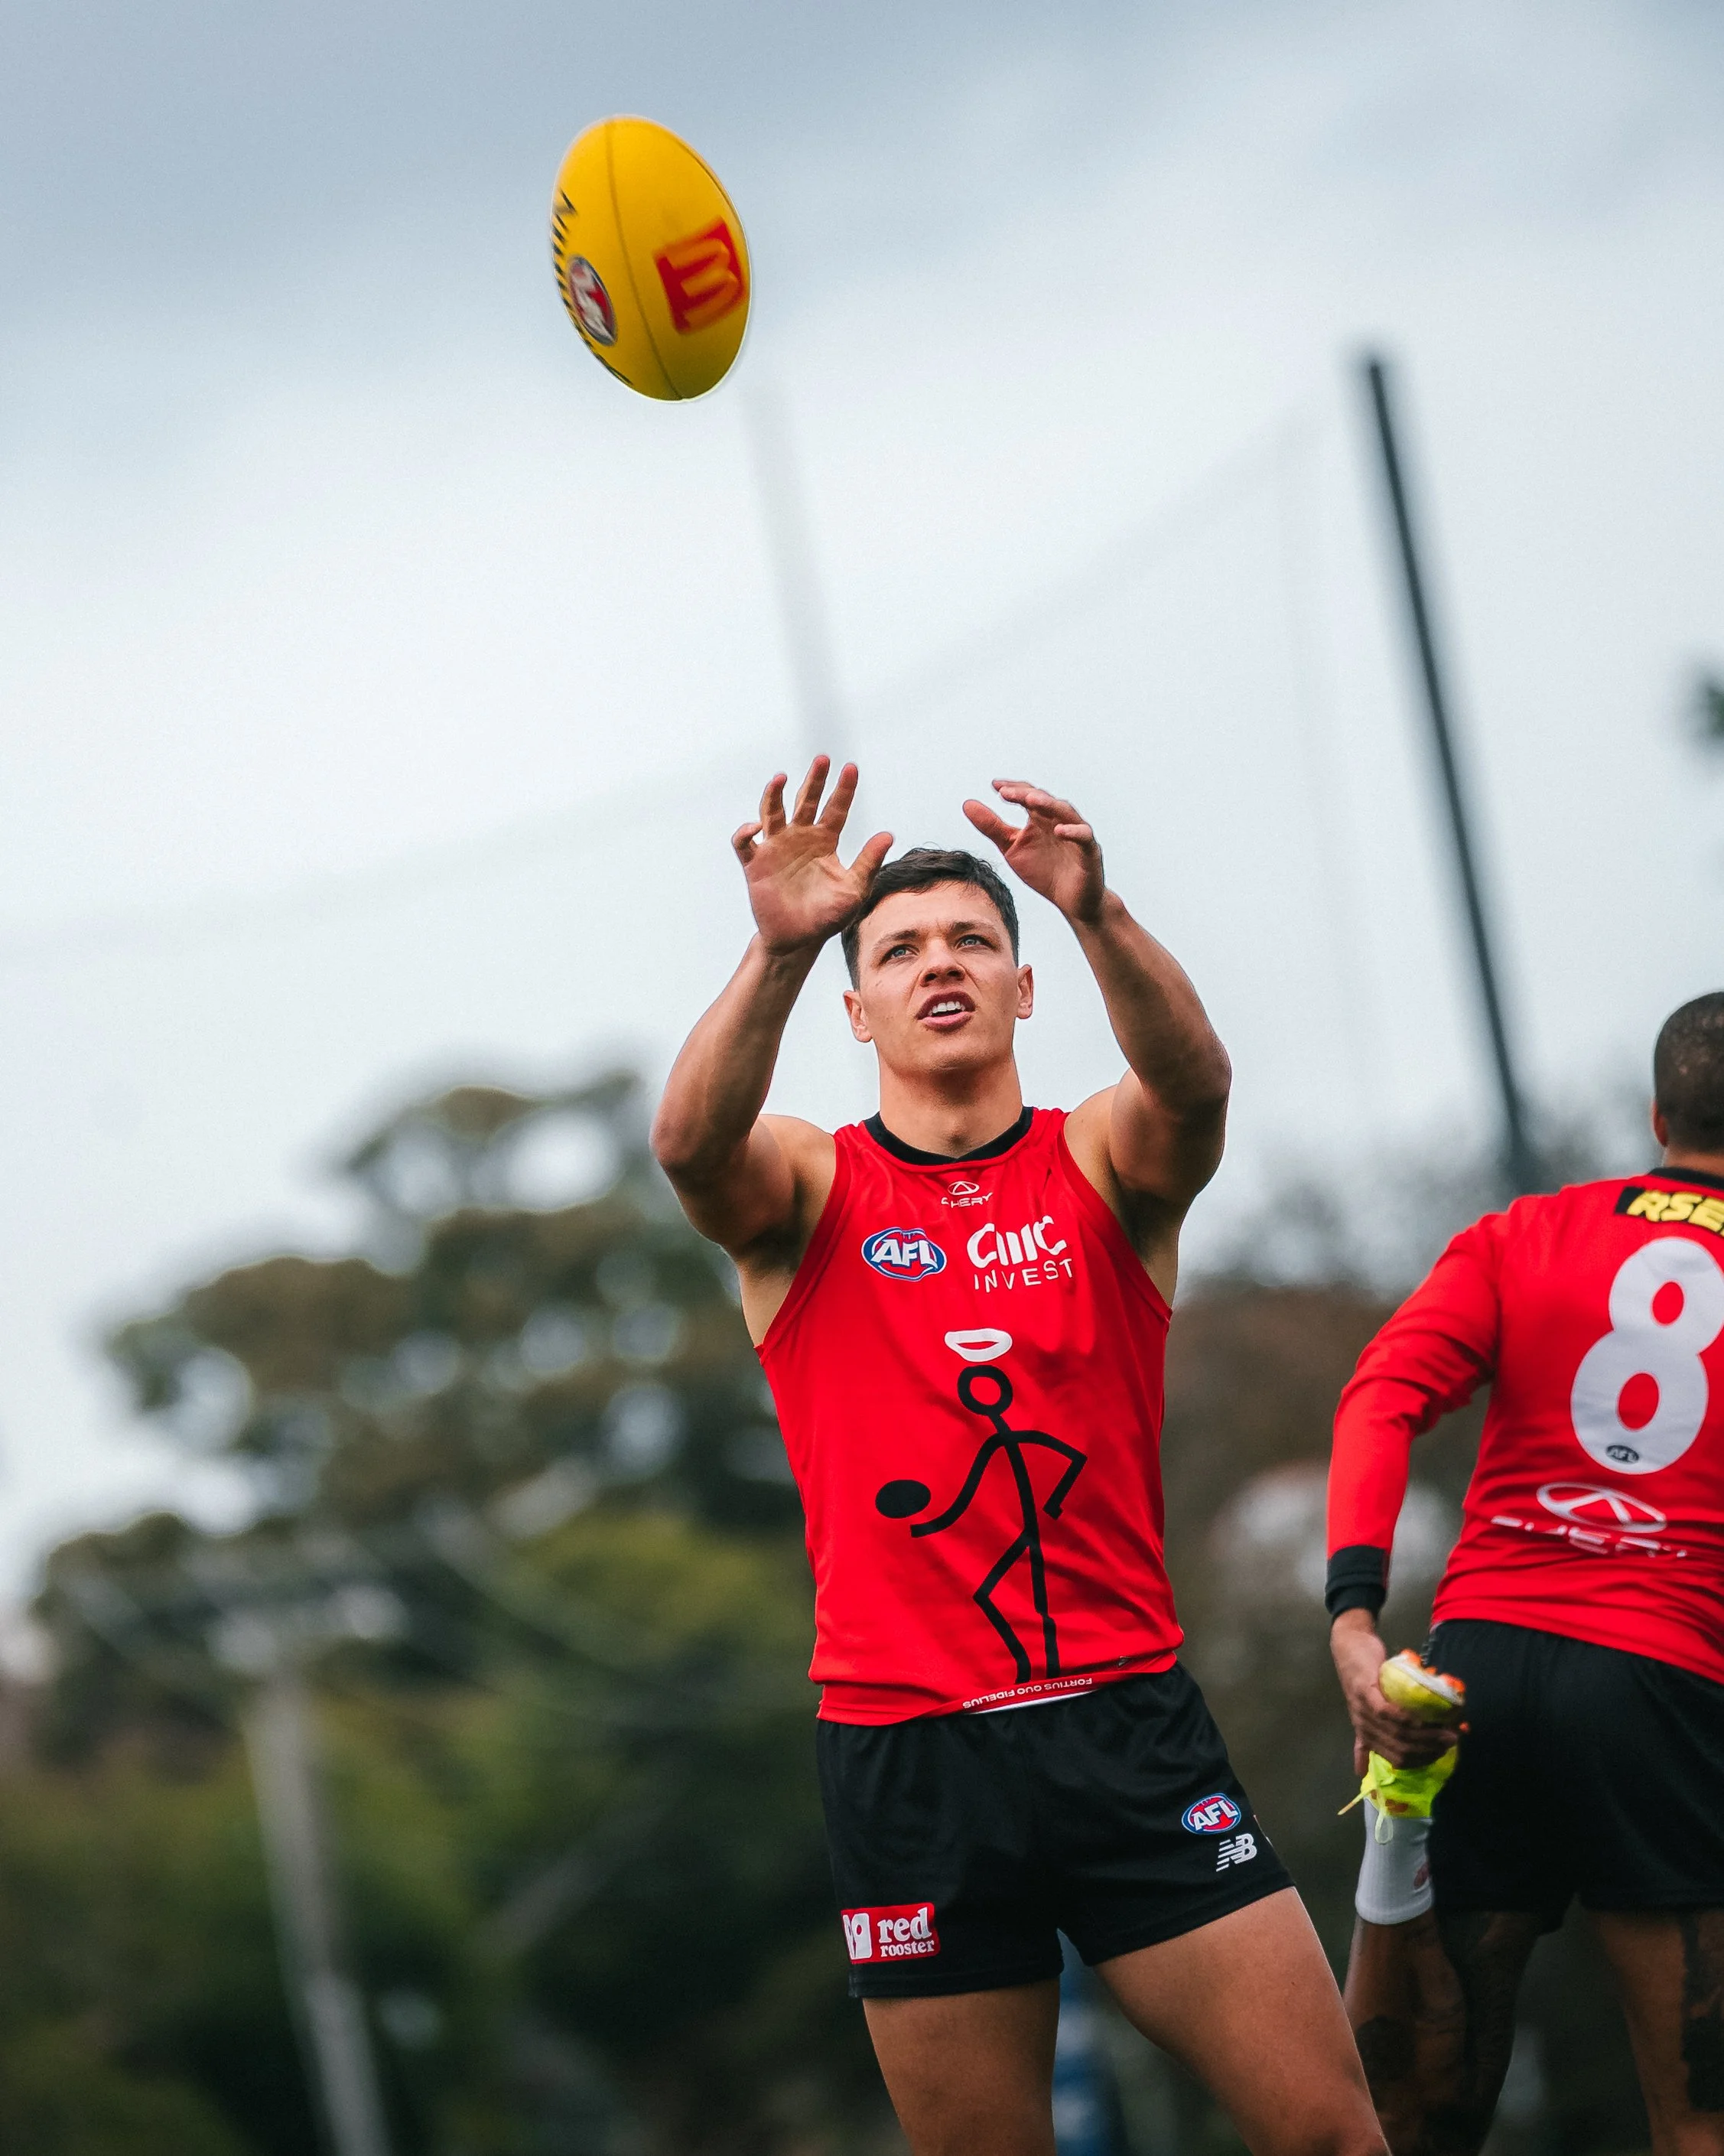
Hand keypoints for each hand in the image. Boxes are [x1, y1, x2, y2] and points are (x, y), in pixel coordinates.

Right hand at [732, 758, 891, 957]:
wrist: (798, 941)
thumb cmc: (828, 917)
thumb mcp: (854, 890)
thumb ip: (868, 862)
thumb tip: (888, 834)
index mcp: (825, 842)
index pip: (836, 808)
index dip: (843, 789)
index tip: (851, 768)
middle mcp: (800, 839)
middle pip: (805, 800)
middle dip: (814, 779)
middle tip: (823, 759)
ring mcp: (776, 849)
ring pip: (772, 812)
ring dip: (773, 795)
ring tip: (780, 778)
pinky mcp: (755, 864)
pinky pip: (744, 843)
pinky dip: (745, 832)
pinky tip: (755, 827)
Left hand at [963, 781, 1105, 924]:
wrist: (1072, 902)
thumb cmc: (1044, 872)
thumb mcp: (1012, 848)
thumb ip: (992, 827)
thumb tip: (967, 803)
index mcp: (1040, 818)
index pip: (1027, 796)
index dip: (1013, 789)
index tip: (994, 785)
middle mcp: (1059, 820)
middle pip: (1044, 800)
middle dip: (1026, 795)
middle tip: (1006, 792)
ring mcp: (1076, 834)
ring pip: (1065, 812)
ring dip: (1049, 805)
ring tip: (1030, 800)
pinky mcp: (1089, 851)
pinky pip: (1084, 836)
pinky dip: (1073, 832)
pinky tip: (1059, 831)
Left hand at [1330, 1611, 1459, 1775]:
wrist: (1349, 1644)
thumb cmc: (1366, 1675)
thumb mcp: (1372, 1705)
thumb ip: (1383, 1727)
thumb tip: (1409, 1741)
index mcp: (1368, 1735)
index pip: (1397, 1760)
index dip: (1422, 1760)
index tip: (1442, 1754)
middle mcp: (1364, 1727)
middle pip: (1399, 1751)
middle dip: (1428, 1750)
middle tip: (1450, 1742)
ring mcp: (1362, 1710)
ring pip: (1396, 1733)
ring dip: (1425, 1736)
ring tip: (1447, 1732)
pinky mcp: (1364, 1691)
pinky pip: (1384, 1712)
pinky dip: (1404, 1719)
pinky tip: (1421, 1720)